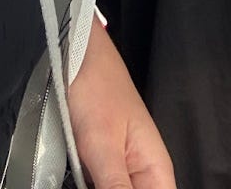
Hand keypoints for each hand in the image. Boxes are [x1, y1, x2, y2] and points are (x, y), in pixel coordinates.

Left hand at [68, 15, 174, 188]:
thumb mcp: (103, 147)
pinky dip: (91, 186)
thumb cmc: (96, 91)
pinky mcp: (101, 166)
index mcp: (156, 170)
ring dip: (99, 188)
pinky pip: (101, 187)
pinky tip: (81, 179)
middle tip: (93, 181)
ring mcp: (120, 170)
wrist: (75, 54)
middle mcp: (143, 174)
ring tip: (87, 175)